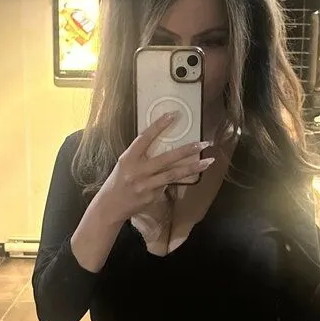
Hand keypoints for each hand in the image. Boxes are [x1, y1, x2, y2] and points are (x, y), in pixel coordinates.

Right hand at [94, 113, 214, 225]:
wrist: (111, 206)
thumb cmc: (119, 180)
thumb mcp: (125, 163)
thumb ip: (141, 154)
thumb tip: (163, 143)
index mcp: (128, 158)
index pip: (145, 138)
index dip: (159, 125)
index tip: (174, 114)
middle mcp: (138, 171)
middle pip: (166, 158)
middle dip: (187, 150)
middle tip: (204, 143)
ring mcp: (146, 185)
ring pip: (173, 174)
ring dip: (193, 167)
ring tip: (208, 161)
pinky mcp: (152, 196)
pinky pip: (168, 184)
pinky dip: (179, 179)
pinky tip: (191, 175)